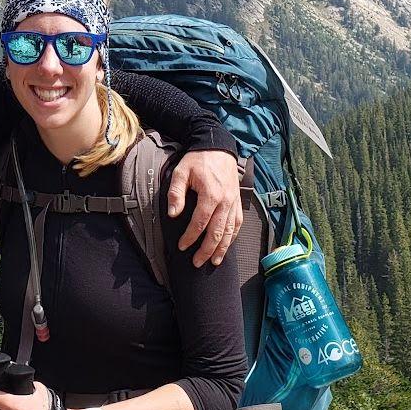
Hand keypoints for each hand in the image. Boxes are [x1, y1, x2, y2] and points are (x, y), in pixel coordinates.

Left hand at [169, 149, 240, 265]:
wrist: (218, 147)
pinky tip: (227, 245)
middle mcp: (225, 201)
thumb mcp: (181, 171)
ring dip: (222, 248)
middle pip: (217, 232)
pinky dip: (233, 237)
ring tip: (214, 261)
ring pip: (230, 231)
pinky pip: (237, 223)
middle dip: (207, 250)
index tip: (182, 246)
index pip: (200, 223)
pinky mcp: (238, 201)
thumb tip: (172, 214)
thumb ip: (176, 193)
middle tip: (197, 262)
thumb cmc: (198, 159)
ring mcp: (234, 202)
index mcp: (211, 194)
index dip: (190, 237)